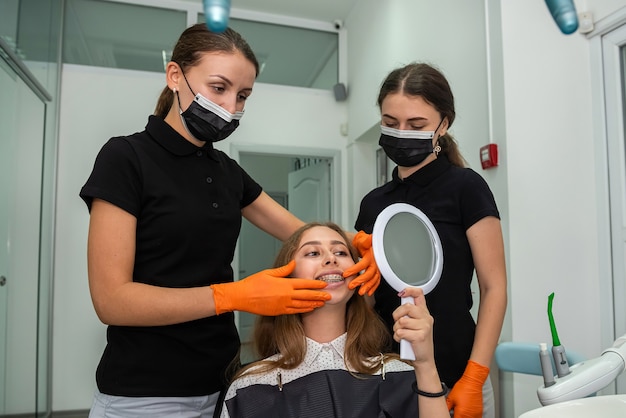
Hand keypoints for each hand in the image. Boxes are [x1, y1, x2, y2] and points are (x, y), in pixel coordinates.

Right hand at [211, 260, 330, 315]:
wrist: (242, 297)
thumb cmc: (253, 283)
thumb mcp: (269, 272)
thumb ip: (284, 269)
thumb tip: (293, 263)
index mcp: (285, 284)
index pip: (305, 284)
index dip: (316, 284)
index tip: (325, 284)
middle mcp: (286, 295)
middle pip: (307, 296)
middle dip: (319, 296)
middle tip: (329, 296)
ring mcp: (283, 305)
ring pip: (302, 305)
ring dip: (313, 304)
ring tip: (322, 303)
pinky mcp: (279, 311)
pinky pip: (295, 311)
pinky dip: (303, 310)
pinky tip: (309, 309)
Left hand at [344, 231, 380, 295]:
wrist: (369, 245)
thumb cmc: (364, 243)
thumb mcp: (363, 240)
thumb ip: (365, 240)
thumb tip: (370, 237)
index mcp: (370, 256)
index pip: (362, 264)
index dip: (354, 270)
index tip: (345, 274)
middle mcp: (375, 263)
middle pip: (369, 274)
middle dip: (360, 281)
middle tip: (351, 286)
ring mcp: (377, 268)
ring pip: (374, 279)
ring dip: (368, 286)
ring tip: (360, 292)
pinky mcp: (377, 272)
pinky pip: (377, 281)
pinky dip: (373, 287)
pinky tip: (368, 293)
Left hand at [392, 287, 434, 364]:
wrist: (423, 358)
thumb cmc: (416, 341)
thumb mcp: (415, 324)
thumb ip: (409, 313)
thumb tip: (401, 300)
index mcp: (424, 312)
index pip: (419, 294)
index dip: (409, 290)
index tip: (402, 293)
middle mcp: (426, 318)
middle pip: (407, 307)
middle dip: (397, 315)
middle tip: (398, 322)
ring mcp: (425, 326)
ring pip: (402, 321)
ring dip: (397, 329)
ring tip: (402, 333)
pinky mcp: (420, 336)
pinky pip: (401, 332)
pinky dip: (398, 337)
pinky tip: (403, 340)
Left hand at [446, 360, 489, 417]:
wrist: (472, 382)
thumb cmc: (463, 388)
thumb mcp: (450, 398)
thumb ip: (447, 408)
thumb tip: (444, 412)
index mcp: (461, 414)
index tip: (451, 416)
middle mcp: (470, 416)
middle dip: (458, 417)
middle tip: (455, 414)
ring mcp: (476, 415)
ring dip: (464, 417)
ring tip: (460, 413)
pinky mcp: (480, 412)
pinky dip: (470, 417)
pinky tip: (466, 413)